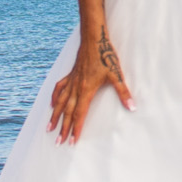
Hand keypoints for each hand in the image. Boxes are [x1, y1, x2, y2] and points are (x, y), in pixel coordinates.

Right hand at [48, 26, 132, 144]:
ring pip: (60, 102)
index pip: (79, 114)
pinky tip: (51, 104)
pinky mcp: (70, 74)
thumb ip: (123, 92)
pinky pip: (59, 88)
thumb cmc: (105, 56)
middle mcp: (76, 88)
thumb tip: (132, 107)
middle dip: (63, 129)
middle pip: (67, 112)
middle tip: (58, 142)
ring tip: (48, 128)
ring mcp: (71, 81)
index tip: (72, 141)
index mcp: (86, 91)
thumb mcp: (116, 74)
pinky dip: (54, 97)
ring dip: (54, 116)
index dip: (76, 129)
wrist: (93, 38)